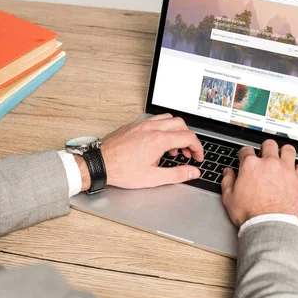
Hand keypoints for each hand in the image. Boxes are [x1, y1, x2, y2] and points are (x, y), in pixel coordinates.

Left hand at [77, 114, 203, 189]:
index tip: (197, 157)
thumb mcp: (153, 178)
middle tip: (186, 153)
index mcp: (158, 140)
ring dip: (175, 131)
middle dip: (188, 138)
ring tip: (171, 149)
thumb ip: (177, 174)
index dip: (198, 148)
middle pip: (181, 124)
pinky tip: (157, 143)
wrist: (100, 163)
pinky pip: (154, 120)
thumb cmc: (121, 170)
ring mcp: (141, 124)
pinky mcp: (133, 125)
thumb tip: (193, 172)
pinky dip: (162, 128)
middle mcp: (151, 128)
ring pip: (167, 118)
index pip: (188, 137)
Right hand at [221, 140, 297, 226]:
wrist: (269, 225)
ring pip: (288, 150)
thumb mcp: (229, 198)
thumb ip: (227, 181)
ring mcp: (286, 170)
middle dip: (265, 148)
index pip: (246, 150)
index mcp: (250, 165)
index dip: (244, 153)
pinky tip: (294, 172)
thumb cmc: (250, 213)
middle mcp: (269, 163)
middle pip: (269, 145)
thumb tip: (228, 173)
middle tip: (264, 155)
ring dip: (284, 152)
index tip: (245, 157)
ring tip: (282, 157)